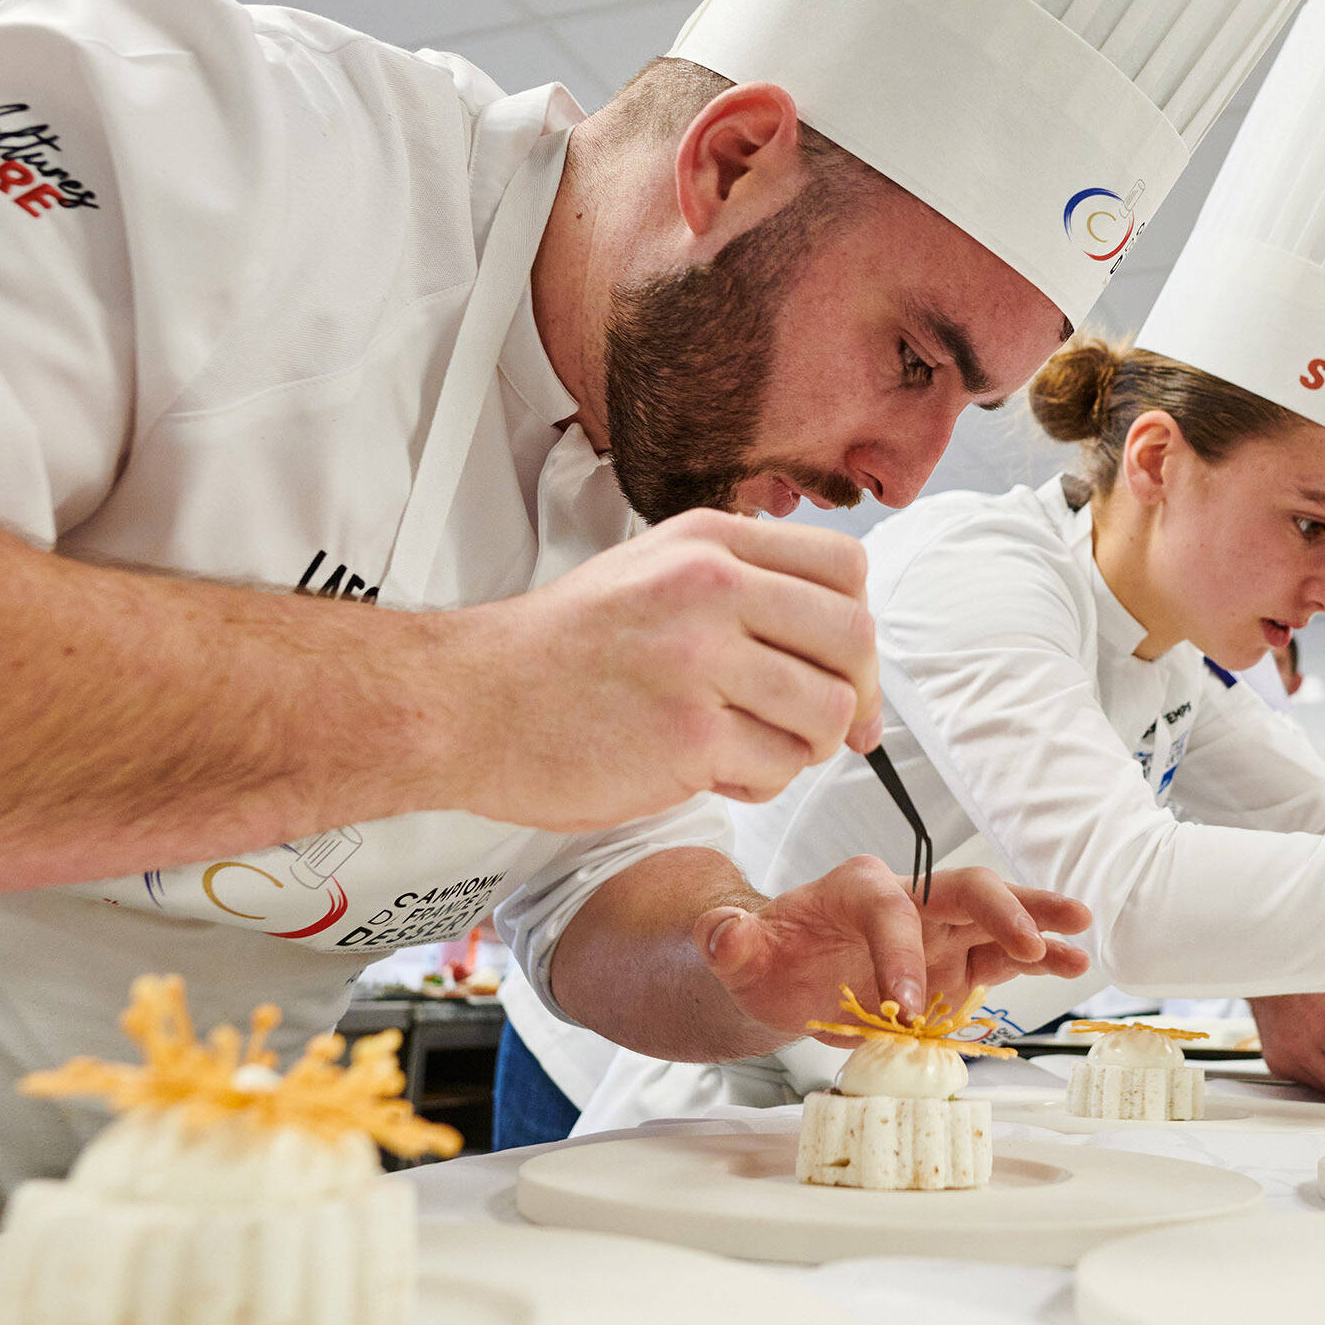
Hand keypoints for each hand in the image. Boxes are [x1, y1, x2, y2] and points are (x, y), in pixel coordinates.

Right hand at [448, 509, 881, 831]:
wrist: (466, 702)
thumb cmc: (557, 652)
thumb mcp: (650, 573)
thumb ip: (739, 587)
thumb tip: (838, 642)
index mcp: (708, 543)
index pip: (845, 569)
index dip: (858, 630)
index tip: (846, 670)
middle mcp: (710, 587)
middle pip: (853, 638)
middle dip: (855, 695)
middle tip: (831, 728)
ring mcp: (699, 660)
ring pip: (828, 710)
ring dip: (806, 747)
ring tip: (753, 749)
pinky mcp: (687, 735)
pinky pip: (779, 767)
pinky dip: (761, 782)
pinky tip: (714, 772)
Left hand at [694, 856, 1089, 1038]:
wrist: (784, 974)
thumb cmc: (766, 956)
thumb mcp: (738, 953)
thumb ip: (731, 941)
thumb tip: (722, 932)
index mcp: (855, 888)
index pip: (888, 908)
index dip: (900, 952)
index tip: (903, 1008)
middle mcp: (906, 900)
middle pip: (963, 888)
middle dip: (1000, 910)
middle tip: (1028, 942)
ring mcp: (937, 932)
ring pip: (996, 916)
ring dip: (1037, 926)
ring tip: (1079, 944)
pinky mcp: (954, 964)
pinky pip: (1000, 957)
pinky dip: (1036, 959)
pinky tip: (1070, 964)